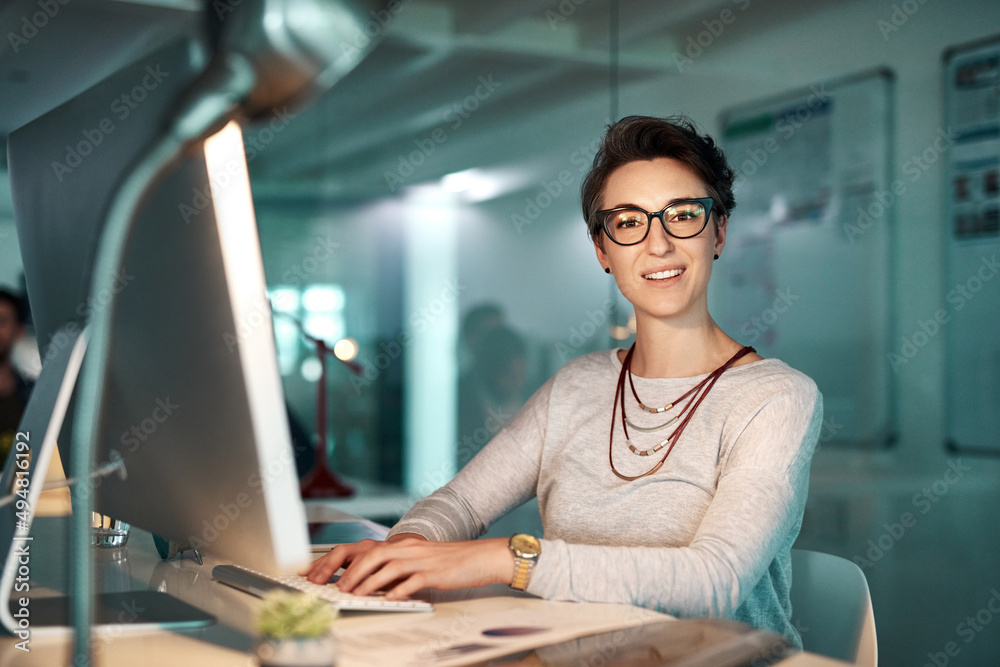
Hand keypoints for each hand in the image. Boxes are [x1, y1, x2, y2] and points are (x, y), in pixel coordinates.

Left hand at [301, 536, 512, 599]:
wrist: (481, 557)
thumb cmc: (451, 563)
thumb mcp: (420, 561)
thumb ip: (398, 569)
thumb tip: (373, 583)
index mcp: (404, 545)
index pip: (367, 549)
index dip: (346, 561)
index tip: (328, 574)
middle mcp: (410, 549)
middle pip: (374, 554)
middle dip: (352, 571)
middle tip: (337, 587)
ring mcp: (423, 560)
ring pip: (389, 567)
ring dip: (369, 581)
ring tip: (355, 594)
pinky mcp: (436, 572)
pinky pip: (413, 580)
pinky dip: (399, 589)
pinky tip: (389, 599)